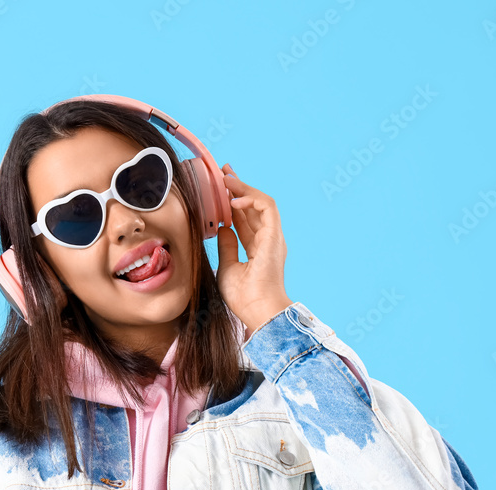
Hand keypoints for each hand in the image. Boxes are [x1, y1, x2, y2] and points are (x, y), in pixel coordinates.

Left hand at [216, 164, 292, 331]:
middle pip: (253, 206)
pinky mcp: (274, 236)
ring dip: (244, 188)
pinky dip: (251, 200)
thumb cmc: (244, 297)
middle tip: (224, 171)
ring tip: (226, 178)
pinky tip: (233, 200)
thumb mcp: (227, 267)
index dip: (233, 202)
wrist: (257, 311)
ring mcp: (273, 237)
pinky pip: (267, 208)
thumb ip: (227, 246)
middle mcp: (267, 239)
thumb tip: (222, 228)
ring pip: (262, 202)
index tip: (221, 187)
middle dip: (239, 187)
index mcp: (258, 247)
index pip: (245, 218)